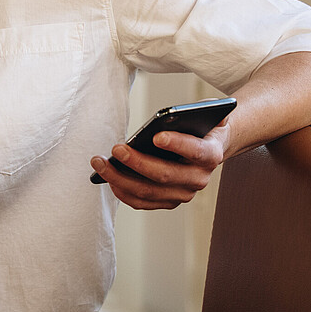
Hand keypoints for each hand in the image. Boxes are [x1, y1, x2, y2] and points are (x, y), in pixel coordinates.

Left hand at [90, 119, 231, 210]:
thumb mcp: (206, 113)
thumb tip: (186, 112)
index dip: (177, 144)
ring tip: (99, 162)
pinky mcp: (168, 202)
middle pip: (165, 175)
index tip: (156, 136)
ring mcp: (183, 194)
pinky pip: (141, 202)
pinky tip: (106, 176)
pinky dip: (122, 191)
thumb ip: (204, 109)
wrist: (207, 148)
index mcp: (211, 155)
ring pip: (147, 192)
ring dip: (120, 178)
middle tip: (116, 149)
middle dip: (137, 162)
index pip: (196, 151)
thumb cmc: (200, 127)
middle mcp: (199, 179)